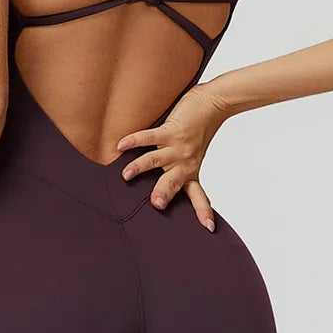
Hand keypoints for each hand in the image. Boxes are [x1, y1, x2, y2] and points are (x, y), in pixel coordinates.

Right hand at [116, 83, 228, 228]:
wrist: (212, 104)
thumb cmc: (200, 131)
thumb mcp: (193, 156)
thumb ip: (179, 170)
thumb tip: (160, 186)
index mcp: (191, 171)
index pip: (197, 196)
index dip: (202, 211)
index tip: (208, 228)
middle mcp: (185, 162)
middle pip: (173, 183)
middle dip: (164, 193)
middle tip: (157, 205)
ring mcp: (178, 147)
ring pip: (156, 161)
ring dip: (140, 168)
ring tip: (125, 176)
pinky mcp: (171, 131)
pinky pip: (149, 138)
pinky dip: (134, 141)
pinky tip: (121, 145)